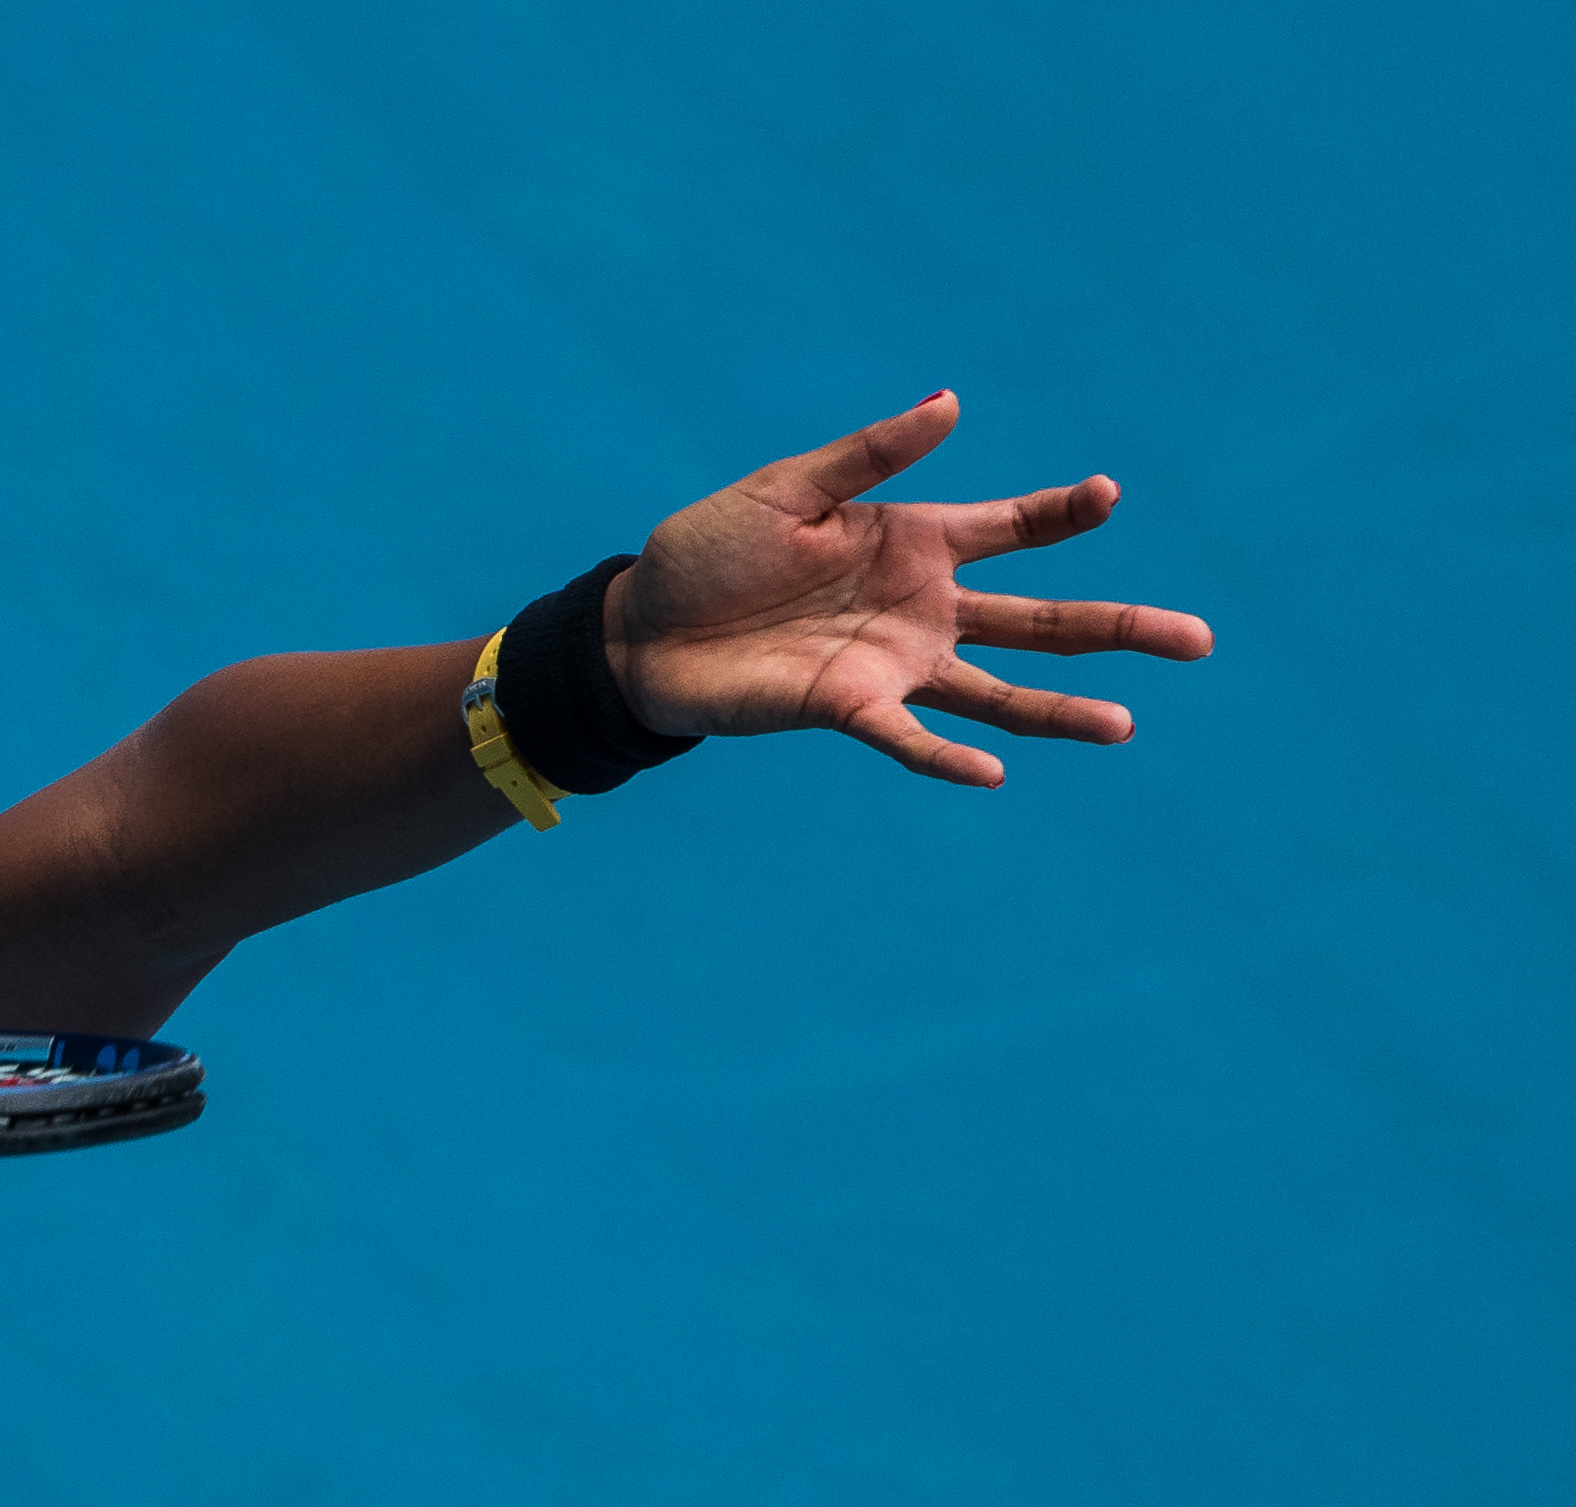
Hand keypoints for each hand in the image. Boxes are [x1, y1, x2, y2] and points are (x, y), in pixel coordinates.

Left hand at [606, 392, 1213, 787]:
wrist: (638, 628)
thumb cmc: (708, 550)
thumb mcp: (788, 489)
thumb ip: (870, 456)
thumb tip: (950, 403)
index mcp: (916, 542)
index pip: (1016, 529)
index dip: (1064, 513)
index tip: (1108, 494)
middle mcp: (923, 608)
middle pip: (1042, 622)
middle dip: (1118, 629)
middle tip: (1199, 640)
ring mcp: (893, 663)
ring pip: (998, 691)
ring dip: (1060, 710)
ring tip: (1125, 726)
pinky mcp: (847, 707)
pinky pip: (909, 738)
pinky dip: (948, 757)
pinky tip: (995, 772)